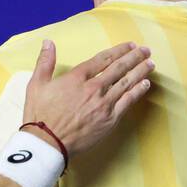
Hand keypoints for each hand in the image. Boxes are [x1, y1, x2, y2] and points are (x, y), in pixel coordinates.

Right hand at [23, 39, 153, 158]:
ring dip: (140, 71)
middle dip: (134, 57)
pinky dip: (138, 91)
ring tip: (150, 63)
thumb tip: (48, 42)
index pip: (103, 59)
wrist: (47, 143)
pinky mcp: (109, 119)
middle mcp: (93, 87)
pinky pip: (128, 101)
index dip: (118, 50)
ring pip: (127, 82)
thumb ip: (45, 62)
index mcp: (77, 77)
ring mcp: (103, 103)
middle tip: (146, 50)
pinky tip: (146, 84)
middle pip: (119, 68)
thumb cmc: (39, 116)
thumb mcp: (36, 85)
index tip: (129, 45)